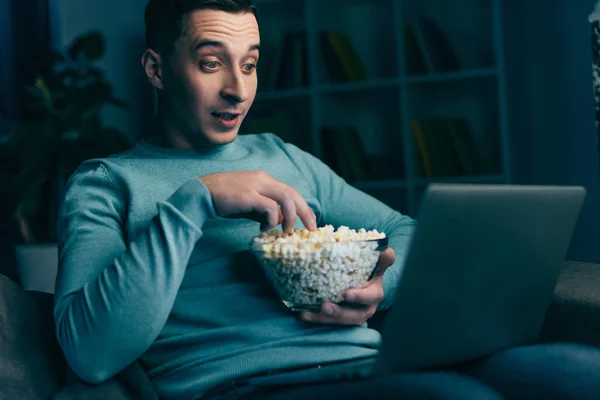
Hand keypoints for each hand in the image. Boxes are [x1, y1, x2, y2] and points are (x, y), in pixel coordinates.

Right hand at [199, 170, 316, 232]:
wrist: (202, 193)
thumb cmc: (224, 199)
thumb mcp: (249, 203)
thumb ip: (264, 209)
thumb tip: (279, 220)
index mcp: (264, 179)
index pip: (290, 191)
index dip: (303, 206)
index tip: (310, 221)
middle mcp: (263, 179)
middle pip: (293, 193)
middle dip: (306, 212)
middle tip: (312, 228)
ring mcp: (256, 186)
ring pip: (286, 199)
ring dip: (290, 218)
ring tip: (286, 232)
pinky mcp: (249, 195)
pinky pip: (270, 208)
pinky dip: (271, 221)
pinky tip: (262, 229)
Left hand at [301, 248, 395, 325]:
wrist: (366, 287)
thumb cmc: (369, 274)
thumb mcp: (376, 267)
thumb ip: (382, 260)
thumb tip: (388, 251)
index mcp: (375, 294)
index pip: (370, 297)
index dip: (360, 297)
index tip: (346, 294)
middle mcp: (366, 309)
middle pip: (354, 315)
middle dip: (339, 312)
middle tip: (325, 306)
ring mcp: (353, 317)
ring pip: (339, 321)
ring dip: (323, 319)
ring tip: (307, 313)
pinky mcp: (340, 320)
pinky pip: (328, 322)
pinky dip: (315, 319)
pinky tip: (302, 314)